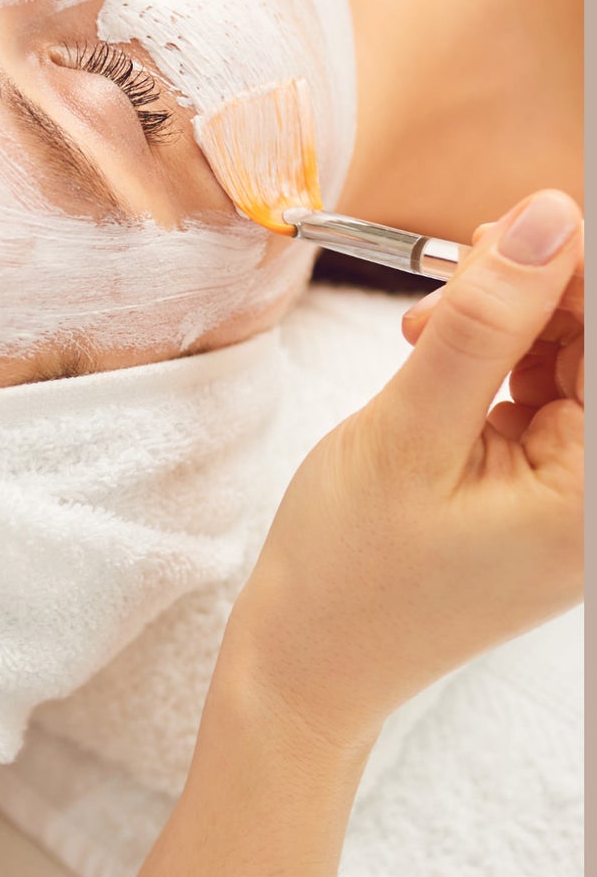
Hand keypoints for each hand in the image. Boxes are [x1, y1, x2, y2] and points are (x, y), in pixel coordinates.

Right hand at [227, 189, 583, 754]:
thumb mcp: (408, 432)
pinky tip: (431, 355)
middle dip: (534, 293)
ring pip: (566, 361)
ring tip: (420, 331)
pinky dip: (486, 361)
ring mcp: (572, 495)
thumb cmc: (350, 572)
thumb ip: (482, 322)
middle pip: (595, 348)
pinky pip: (534, 393)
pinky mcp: (537, 488)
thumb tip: (546, 218)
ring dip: (501, 324)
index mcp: (594, 497)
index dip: (571, 271)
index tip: (514, 223)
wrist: (309, 658)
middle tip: (450, 275)